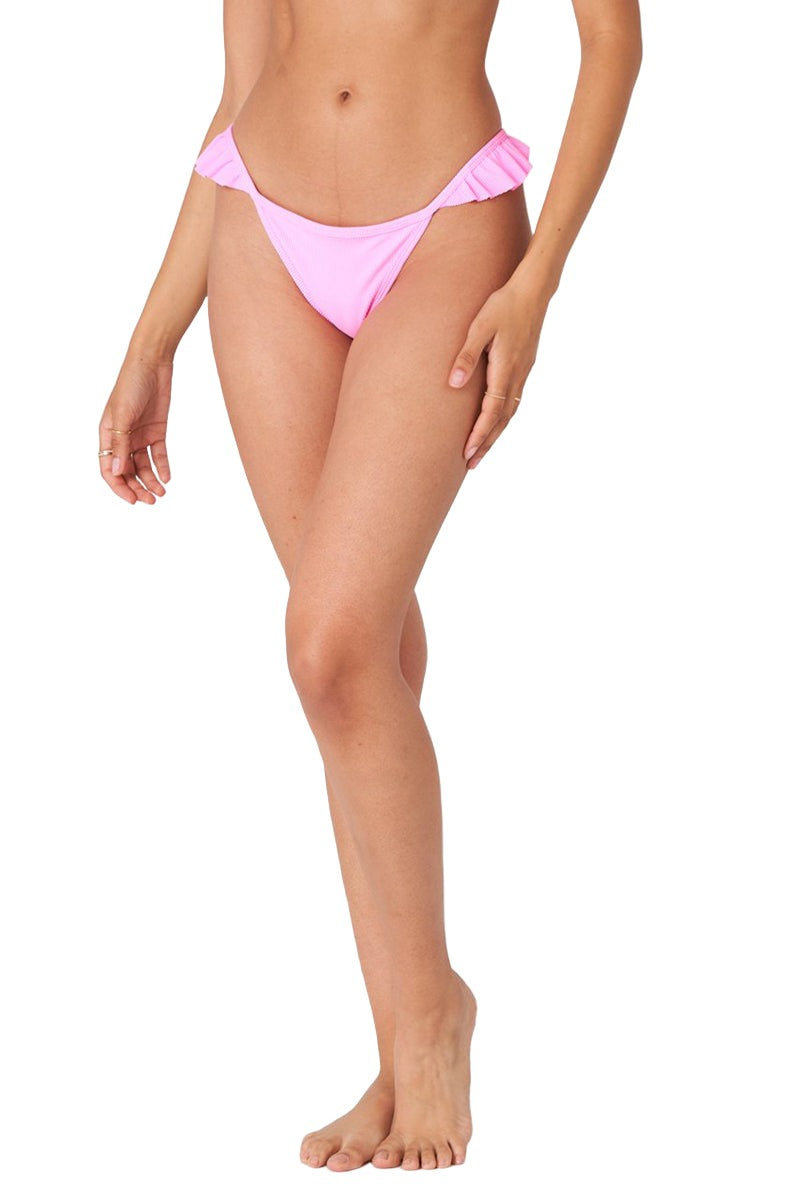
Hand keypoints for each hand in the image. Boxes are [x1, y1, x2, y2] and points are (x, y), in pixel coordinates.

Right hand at [98, 348, 173, 503]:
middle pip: (127, 471)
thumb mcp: (123, 415)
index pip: (108, 468)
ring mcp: (139, 435)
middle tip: (151, 501)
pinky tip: (167, 478)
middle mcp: (122, 438)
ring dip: (151, 481)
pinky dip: (162, 467)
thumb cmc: (131, 384)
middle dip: (137, 487)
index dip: (118, 486)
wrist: (152, 363)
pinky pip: (158, 455)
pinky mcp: (156, 431)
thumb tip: (117, 471)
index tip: (132, 499)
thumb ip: (120, 443)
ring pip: (143, 466)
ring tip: (161, 493)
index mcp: (107, 434)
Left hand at [448, 276, 549, 468]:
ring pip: (509, 414)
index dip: (479, 435)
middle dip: (486, 444)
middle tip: (471, 464)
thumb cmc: (503, 305)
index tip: (467, 452)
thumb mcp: (479, 326)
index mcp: (505, 369)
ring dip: (495, 434)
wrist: (533, 291)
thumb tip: (454, 383)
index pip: (491, 412)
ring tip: (481, 451)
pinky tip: (496, 424)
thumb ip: (466, 355)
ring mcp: (523, 373)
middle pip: (502, 421)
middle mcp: (517, 376)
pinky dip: (504, 419)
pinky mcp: (525, 368)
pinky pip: (514, 402)